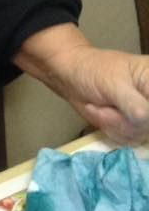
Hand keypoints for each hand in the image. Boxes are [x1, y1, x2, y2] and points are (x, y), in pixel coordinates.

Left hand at [14, 24, 148, 146]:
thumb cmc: (90, 71)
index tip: (135, 112)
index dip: (145, 113)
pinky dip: (112, 130)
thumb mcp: (113, 84)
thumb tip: (144, 117)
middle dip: (126, 120)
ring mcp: (145, 113)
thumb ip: (132, 103)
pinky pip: (131, 140)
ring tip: (101, 107)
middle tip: (105, 106)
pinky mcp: (134, 126)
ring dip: (115, 125)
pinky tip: (102, 115)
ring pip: (141, 134)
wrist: (69, 76)